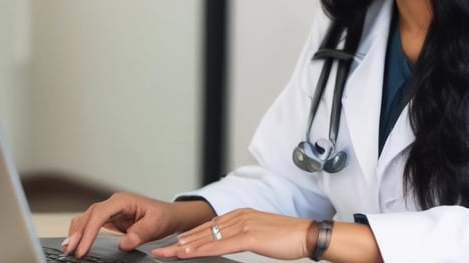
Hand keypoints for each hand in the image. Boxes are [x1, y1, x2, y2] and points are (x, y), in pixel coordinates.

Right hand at [63, 192, 175, 257]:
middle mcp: (114, 203)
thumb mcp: (156, 225)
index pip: (100, 214)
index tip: (83, 248)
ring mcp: (110, 210)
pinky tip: (76, 242)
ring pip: (87, 219)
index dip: (89, 232)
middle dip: (77, 233)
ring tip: (68, 249)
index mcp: (123, 201)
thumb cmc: (163, 217)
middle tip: (68, 250)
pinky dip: (82, 232)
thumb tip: (124, 243)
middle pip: (89, 215)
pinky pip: (91, 224)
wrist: (168, 216)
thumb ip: (140, 233)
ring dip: (76, 233)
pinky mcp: (109, 219)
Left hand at [152, 208, 313, 259]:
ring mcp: (243, 225)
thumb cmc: (287, 236)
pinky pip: (220, 244)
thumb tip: (230, 241)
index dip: (189, 235)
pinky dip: (201, 249)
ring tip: (168, 253)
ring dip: (186, 246)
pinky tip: (189, 253)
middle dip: (181, 241)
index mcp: (240, 214)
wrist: (306, 234)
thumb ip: (243, 233)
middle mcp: (238, 216)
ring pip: (207, 237)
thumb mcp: (259, 232)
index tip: (174, 243)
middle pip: (203, 230)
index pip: (208, 225)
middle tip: (162, 249)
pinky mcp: (249, 236)